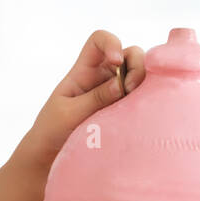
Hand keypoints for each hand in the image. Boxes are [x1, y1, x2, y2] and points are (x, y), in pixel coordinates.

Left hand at [19, 29, 145, 168]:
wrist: (50, 159)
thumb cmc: (52, 132)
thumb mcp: (69, 113)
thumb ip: (95, 98)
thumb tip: (122, 83)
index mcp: (84, 70)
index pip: (99, 41)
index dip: (111, 43)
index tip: (115, 61)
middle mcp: (104, 78)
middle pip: (130, 54)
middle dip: (136, 65)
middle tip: (129, 89)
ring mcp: (118, 95)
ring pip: (143, 76)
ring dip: (145, 84)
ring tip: (138, 104)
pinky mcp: (128, 113)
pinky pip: (145, 100)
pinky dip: (149, 102)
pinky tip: (145, 115)